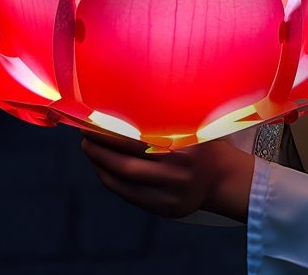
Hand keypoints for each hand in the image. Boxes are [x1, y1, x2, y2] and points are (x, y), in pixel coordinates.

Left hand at [80, 129, 253, 221]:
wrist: (222, 177)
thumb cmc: (200, 142)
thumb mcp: (191, 124)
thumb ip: (166, 116)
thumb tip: (126, 99)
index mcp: (183, 146)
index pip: (138, 139)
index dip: (112, 132)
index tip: (94, 121)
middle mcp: (177, 171)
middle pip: (127, 163)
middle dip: (101, 150)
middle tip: (85, 136)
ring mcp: (171, 193)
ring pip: (126, 181)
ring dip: (102, 166)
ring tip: (90, 150)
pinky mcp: (165, 209)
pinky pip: (130, 195)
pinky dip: (112, 181)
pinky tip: (103, 169)